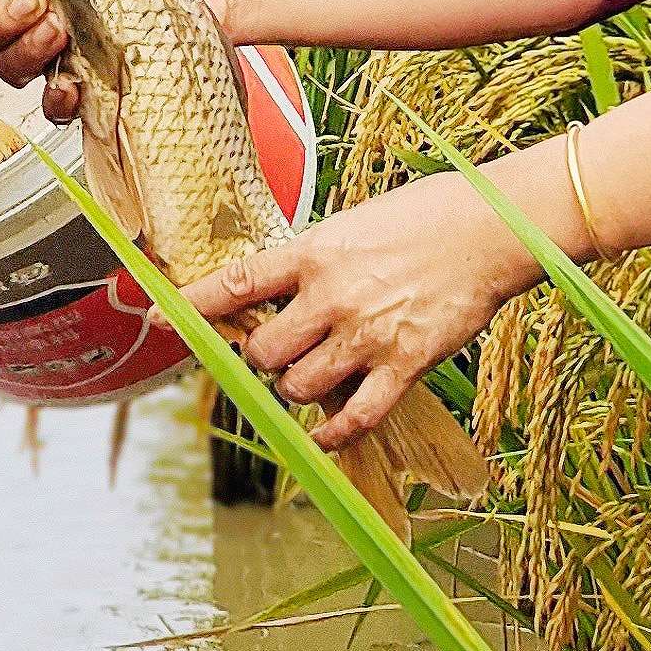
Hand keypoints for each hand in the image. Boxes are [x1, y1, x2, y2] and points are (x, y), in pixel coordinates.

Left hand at [187, 171, 523, 449]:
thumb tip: (279, 290)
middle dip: (260, 360)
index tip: (161, 318)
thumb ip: (313, 262)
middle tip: (274, 353)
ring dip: (295, 390)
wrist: (489, 228)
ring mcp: (367, 335)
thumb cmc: (424, 217)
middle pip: (262, 352)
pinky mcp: (404, 364)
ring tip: (310, 375)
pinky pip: (355, 416)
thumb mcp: (352, 225)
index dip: (192, 306)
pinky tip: (324, 433)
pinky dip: (333, 432)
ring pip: (299, 387)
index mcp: (314, 254)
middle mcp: (331, 297)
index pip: (236, 283)